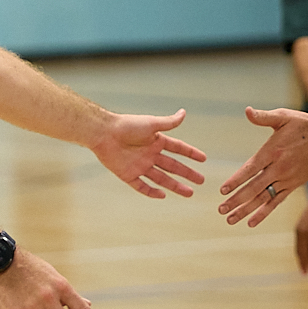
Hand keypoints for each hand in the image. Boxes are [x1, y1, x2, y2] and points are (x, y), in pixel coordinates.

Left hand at [89, 109, 207, 198]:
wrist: (104, 134)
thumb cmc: (127, 125)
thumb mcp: (151, 123)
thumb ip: (168, 122)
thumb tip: (184, 112)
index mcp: (156, 140)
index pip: (177, 148)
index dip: (190, 153)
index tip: (203, 159)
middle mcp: (150, 154)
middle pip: (173, 166)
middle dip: (187, 174)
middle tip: (201, 181)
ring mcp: (140, 165)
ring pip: (161, 178)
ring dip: (175, 185)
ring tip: (189, 193)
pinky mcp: (128, 174)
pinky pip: (142, 186)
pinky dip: (152, 192)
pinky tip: (162, 196)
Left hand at [218, 106, 307, 226]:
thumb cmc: (304, 124)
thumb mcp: (284, 116)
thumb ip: (263, 117)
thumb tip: (247, 111)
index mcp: (273, 151)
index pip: (250, 169)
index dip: (236, 181)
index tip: (222, 191)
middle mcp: (279, 168)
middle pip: (254, 188)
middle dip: (236, 200)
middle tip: (221, 209)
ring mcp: (287, 179)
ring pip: (263, 198)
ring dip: (246, 210)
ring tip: (230, 219)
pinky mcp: (293, 185)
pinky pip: (276, 202)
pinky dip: (264, 212)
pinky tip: (251, 221)